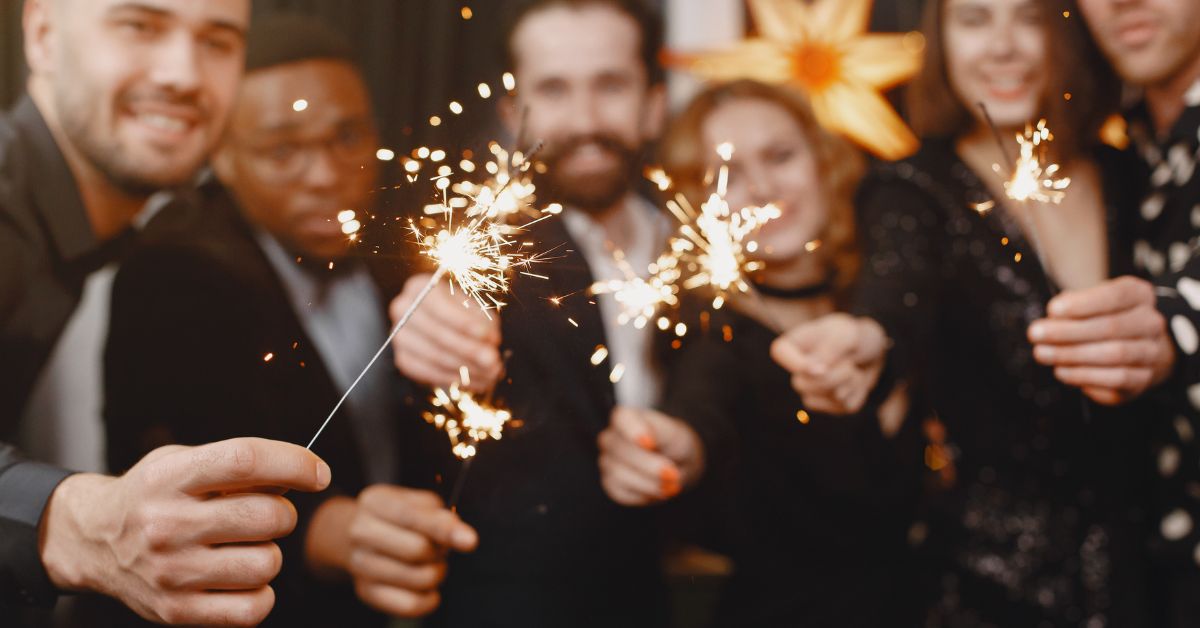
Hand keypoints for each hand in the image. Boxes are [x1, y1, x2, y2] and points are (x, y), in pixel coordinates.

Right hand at [39, 438, 331, 625]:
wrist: (92, 542)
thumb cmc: (153, 496)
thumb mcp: (181, 462)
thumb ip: (236, 465)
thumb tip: (300, 474)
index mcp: (170, 477)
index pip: (246, 461)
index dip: (294, 463)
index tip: (317, 472)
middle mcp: (167, 524)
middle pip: (267, 515)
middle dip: (284, 513)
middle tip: (268, 514)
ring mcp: (171, 572)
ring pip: (267, 562)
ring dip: (270, 553)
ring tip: (245, 547)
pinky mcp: (176, 611)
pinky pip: (251, 608)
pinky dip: (261, 594)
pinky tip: (244, 579)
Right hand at [340, 485, 476, 616]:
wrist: (361, 535)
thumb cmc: (399, 517)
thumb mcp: (417, 502)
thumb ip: (438, 515)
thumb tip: (458, 535)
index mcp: (375, 501)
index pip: (411, 517)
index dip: (443, 529)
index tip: (470, 541)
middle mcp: (360, 532)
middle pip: (417, 550)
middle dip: (439, 551)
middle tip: (439, 549)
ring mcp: (359, 563)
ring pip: (417, 579)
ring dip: (436, 574)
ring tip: (431, 564)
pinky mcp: (365, 591)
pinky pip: (409, 605)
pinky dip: (429, 600)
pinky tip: (429, 589)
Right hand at [390, 273, 501, 391]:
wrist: (441, 326)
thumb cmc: (461, 312)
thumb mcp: (475, 310)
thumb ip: (483, 322)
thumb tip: (489, 342)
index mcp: (420, 287)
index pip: (438, 305)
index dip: (462, 321)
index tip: (486, 335)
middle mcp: (403, 308)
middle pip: (435, 332)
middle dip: (468, 349)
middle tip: (492, 361)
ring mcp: (399, 334)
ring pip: (433, 355)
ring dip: (466, 368)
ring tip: (490, 374)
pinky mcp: (403, 359)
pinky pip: (428, 372)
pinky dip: (454, 378)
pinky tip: (475, 381)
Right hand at [598, 406, 704, 506]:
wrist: (677, 464)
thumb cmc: (674, 443)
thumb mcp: (674, 434)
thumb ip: (661, 434)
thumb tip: (647, 445)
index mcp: (625, 418)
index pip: (621, 418)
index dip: (634, 431)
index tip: (650, 444)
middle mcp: (611, 437)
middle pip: (622, 451)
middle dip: (650, 466)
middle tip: (673, 475)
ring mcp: (607, 461)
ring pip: (620, 475)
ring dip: (649, 484)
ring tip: (670, 486)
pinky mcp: (610, 484)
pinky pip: (621, 493)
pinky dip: (643, 495)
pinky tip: (656, 490)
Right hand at [770, 313, 888, 414]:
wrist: (869, 349)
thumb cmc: (852, 336)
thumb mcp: (845, 334)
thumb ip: (829, 350)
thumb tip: (814, 373)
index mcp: (792, 346)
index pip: (780, 352)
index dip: (798, 364)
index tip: (821, 367)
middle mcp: (797, 370)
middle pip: (802, 384)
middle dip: (833, 376)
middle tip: (850, 362)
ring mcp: (811, 390)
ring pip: (824, 399)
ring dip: (848, 383)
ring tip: (853, 368)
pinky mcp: (828, 404)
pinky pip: (843, 407)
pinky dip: (858, 393)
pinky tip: (857, 380)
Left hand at [1029, 275, 1175, 404]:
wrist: (1135, 349)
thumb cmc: (1102, 319)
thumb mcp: (1088, 303)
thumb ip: (1072, 306)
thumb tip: (1053, 318)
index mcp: (1139, 295)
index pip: (1117, 295)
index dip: (1083, 303)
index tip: (1053, 309)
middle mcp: (1150, 323)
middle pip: (1111, 327)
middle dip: (1068, 332)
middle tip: (1036, 334)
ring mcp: (1150, 352)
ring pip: (1114, 354)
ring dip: (1072, 355)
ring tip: (1043, 353)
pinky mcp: (1142, 379)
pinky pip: (1116, 379)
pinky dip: (1084, 376)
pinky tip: (1062, 370)